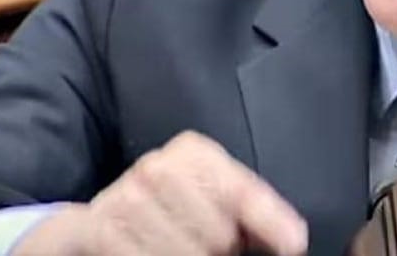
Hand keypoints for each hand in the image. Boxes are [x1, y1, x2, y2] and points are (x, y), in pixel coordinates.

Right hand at [14, 131, 306, 255]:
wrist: (102, 216)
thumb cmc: (176, 204)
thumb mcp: (212, 191)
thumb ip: (250, 208)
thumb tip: (292, 238)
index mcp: (194, 151)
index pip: (243, 192)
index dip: (273, 222)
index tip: (295, 243)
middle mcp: (159, 168)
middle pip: (219, 236)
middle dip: (223, 249)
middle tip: (212, 245)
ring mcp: (127, 199)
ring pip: (188, 255)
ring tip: (182, 247)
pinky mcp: (100, 230)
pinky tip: (153, 251)